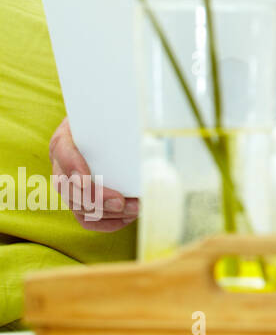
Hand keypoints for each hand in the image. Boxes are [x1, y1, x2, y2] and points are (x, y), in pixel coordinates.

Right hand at [49, 117, 138, 232]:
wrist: (94, 127)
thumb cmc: (102, 120)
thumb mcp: (107, 112)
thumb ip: (120, 116)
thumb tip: (155, 125)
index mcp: (65, 138)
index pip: (64, 153)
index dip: (73, 168)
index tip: (86, 180)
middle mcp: (61, 164)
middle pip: (70, 188)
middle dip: (98, 199)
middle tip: (125, 202)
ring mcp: (67, 184)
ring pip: (78, 207)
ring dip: (107, 213)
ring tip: (135, 209)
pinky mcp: (77, 198)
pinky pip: (85, 218)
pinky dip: (106, 223)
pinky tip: (126, 219)